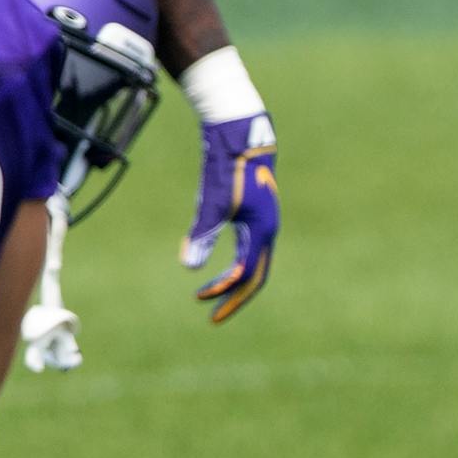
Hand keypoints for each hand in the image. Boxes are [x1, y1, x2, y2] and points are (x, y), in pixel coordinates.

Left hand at [182, 113, 278, 322]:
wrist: (241, 140)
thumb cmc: (229, 171)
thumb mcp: (213, 203)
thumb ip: (203, 234)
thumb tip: (190, 267)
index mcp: (262, 231)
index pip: (246, 274)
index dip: (224, 291)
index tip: (199, 299)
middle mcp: (267, 232)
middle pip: (255, 276)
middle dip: (234, 297)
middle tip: (213, 317)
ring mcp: (263, 225)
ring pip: (253, 264)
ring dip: (234, 283)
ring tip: (211, 294)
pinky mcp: (255, 218)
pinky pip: (249, 251)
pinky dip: (235, 265)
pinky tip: (220, 268)